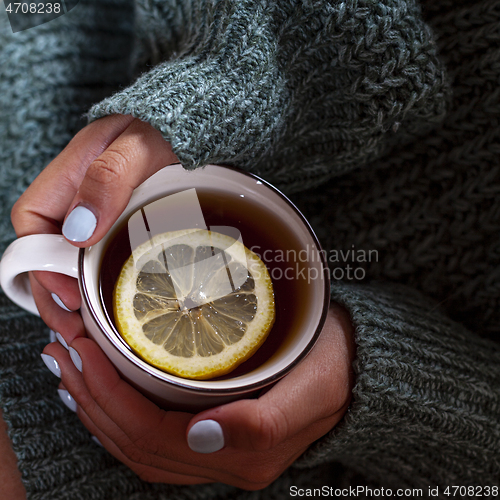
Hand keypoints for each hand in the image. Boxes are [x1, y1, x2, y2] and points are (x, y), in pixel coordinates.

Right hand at [11, 114, 177, 337]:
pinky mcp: (122, 223)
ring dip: (75, 296)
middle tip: (76, 329)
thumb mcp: (139, 144)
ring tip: (90, 332)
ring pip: (72, 259)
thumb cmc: (166, 127)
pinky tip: (113, 307)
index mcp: (71, 174)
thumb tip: (78, 229)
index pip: (32, 221)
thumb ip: (108, 177)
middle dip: (54, 293)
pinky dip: (100, 283)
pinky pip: (100, 256)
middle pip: (47, 250)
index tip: (67, 293)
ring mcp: (101, 212)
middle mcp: (79, 197)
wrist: (194, 123)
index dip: (38, 261)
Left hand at [41, 303, 354, 489]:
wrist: (351, 368)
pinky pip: (147, 428)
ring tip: (68, 359)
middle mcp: (217, 460)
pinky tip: (99, 379)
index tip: (84, 349)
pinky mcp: (208, 428)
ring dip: (94, 399)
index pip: (150, 437)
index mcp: (239, 456)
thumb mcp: (313, 389)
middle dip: (89, 394)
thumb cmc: (334, 369)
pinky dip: (115, 405)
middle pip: (131, 439)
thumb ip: (265, 424)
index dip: (109, 397)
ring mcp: (210, 448)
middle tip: (63, 346)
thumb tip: (204, 435)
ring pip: (132, 437)